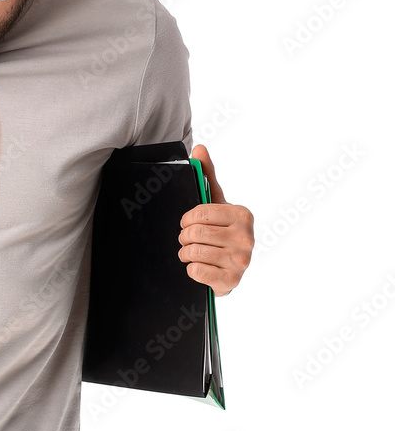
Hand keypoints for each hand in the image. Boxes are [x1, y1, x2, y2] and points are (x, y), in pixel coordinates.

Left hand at [177, 144, 253, 296]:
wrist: (228, 269)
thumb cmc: (220, 231)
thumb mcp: (215, 203)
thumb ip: (207, 175)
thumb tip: (199, 148)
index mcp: (243, 215)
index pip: (198, 213)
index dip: (186, 219)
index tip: (188, 223)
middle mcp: (246, 238)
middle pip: (194, 233)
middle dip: (184, 237)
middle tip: (188, 240)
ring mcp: (241, 262)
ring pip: (192, 252)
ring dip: (185, 253)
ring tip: (191, 253)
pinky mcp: (231, 282)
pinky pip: (195, 271)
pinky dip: (190, 269)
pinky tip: (198, 267)